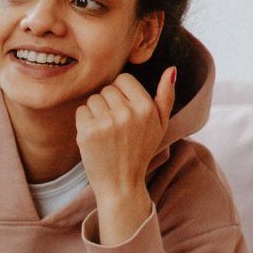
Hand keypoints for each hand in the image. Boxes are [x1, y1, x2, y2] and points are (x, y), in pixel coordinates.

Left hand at [74, 68, 174, 243]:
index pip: (123, 79)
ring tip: (106, 132)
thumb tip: (171, 69)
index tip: (124, 110)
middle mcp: (127, 113)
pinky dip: (84, 122)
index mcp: (146, 108)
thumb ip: (166, 96)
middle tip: (116, 125)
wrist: (121, 183)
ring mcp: (106, 123)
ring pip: (92, 99)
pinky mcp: (87, 132)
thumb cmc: (140, 151)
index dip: (121, 93)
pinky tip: (95, 137)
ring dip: (96, 112)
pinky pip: (81, 111)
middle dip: (108, 103)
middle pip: (106, 88)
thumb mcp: (160, 124)